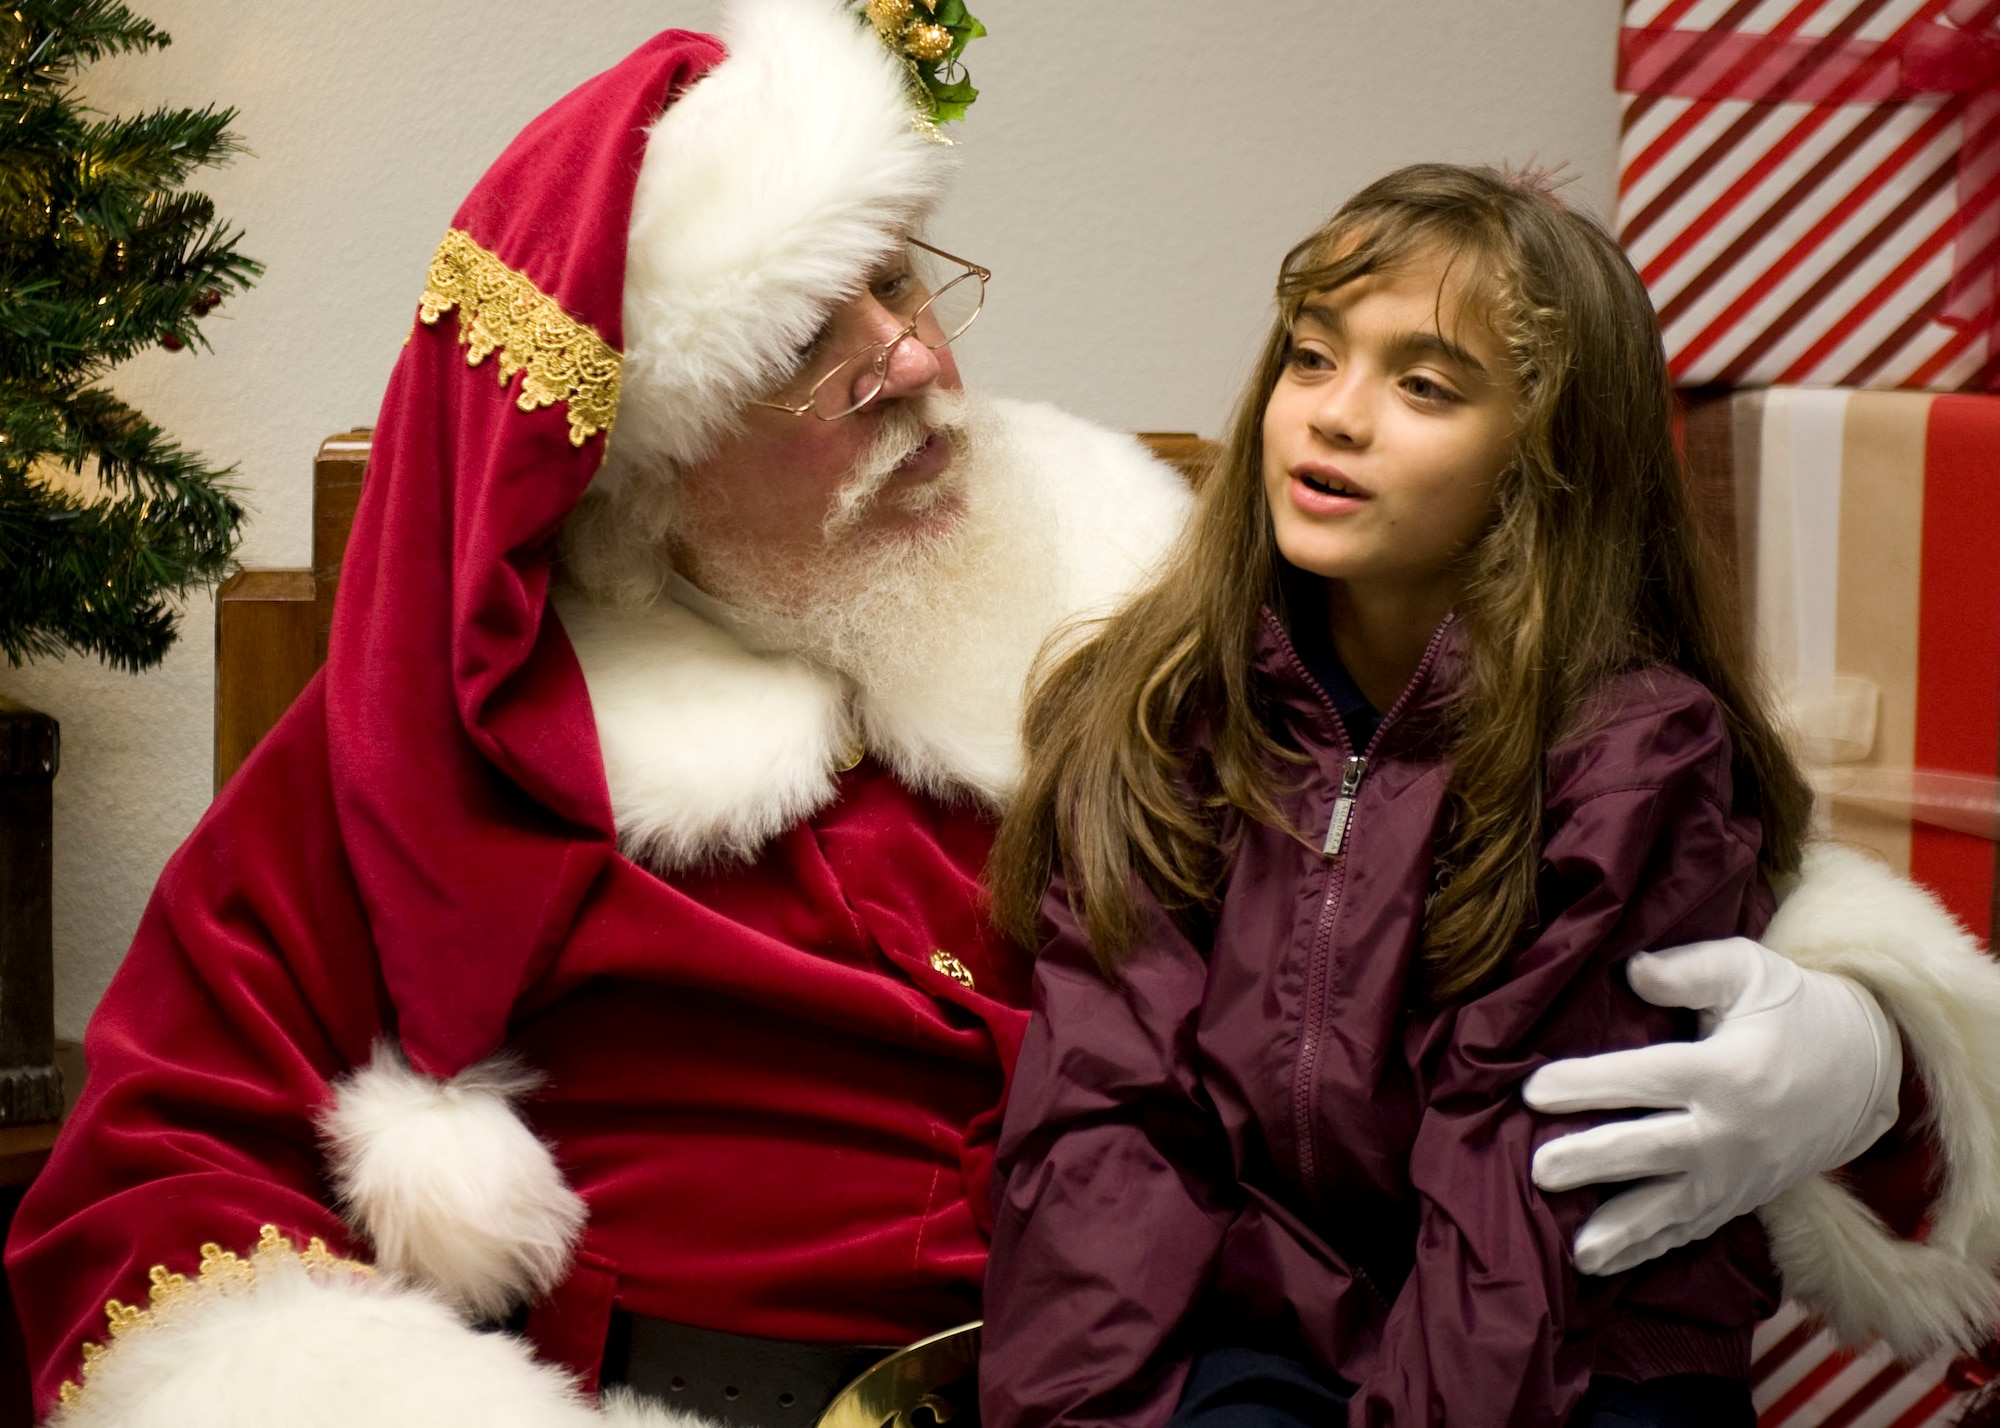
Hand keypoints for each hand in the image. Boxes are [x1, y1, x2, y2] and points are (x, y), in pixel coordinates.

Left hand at [1523, 936, 1901, 1275]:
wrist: (1867, 1071)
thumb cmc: (1795, 1009)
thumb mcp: (1749, 970)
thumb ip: (1689, 970)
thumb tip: (1632, 971)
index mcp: (1726, 1071)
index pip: (1646, 1079)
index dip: (1589, 1083)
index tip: (1534, 1091)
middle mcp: (1730, 1131)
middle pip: (1652, 1150)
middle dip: (1594, 1161)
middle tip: (1540, 1170)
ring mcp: (1738, 1175)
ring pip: (1672, 1208)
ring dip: (1622, 1231)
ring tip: (1576, 1253)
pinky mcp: (1741, 1199)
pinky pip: (1691, 1229)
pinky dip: (1650, 1249)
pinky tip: (1608, 1263)